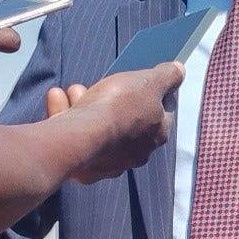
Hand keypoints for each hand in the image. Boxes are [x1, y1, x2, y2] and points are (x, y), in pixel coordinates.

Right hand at [46, 62, 184, 183]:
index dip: (151, 92)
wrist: (79, 137)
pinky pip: (76, 136)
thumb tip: (180, 71)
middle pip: (126, 117)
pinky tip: (57, 98)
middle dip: (111, 96)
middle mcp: (136, 153)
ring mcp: (108, 162)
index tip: (137, 80)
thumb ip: (168, 76)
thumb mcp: (149, 81)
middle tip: (100, 82)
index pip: (162, 111)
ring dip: (84, 103)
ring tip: (73, 88)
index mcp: (157, 135)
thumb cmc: (120, 106)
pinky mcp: (81, 167)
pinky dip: (67, 116)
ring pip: (99, 127)